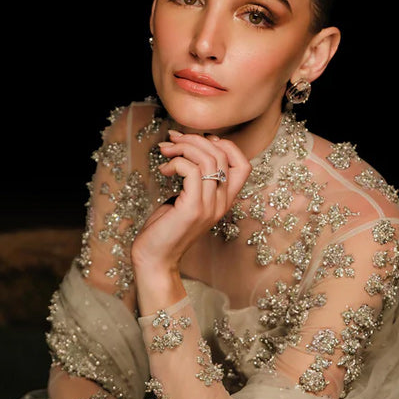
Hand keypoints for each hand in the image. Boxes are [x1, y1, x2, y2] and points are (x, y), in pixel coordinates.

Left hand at [131, 132, 250, 275]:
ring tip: (166, 153)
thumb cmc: (165, 228)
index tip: (199, 142)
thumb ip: (193, 179)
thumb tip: (186, 148)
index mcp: (223, 201)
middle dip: (195, 140)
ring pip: (208, 159)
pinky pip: (192, 171)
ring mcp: (209, 207)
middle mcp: (221, 203)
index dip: (225, 145)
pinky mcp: (193, 209)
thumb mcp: (185, 199)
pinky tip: (164, 170)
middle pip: (223, 155)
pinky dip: (177, 162)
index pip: (243, 165)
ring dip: (184, 148)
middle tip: (172, 141)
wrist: (155, 259)